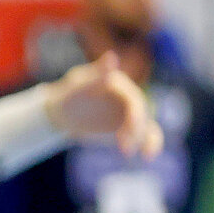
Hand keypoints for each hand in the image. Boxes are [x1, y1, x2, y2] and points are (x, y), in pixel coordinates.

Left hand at [44, 51, 161, 158]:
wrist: (63, 112)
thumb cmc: (68, 95)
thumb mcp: (77, 85)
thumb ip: (97, 75)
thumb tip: (112, 57)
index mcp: (118, 83)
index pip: (133, 98)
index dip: (134, 115)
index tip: (130, 129)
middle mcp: (128, 96)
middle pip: (140, 114)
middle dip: (135, 130)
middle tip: (125, 145)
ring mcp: (129, 111)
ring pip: (146, 124)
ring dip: (142, 139)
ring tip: (126, 152)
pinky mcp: (129, 126)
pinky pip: (145, 133)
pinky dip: (150, 143)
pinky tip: (148, 156)